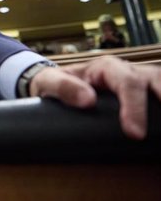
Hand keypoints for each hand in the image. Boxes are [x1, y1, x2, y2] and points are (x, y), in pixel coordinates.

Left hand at [29, 56, 160, 139]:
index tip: (135, 133)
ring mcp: (140, 81)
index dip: (135, 107)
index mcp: (106, 67)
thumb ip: (63, 88)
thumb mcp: (49, 82)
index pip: (128, 83)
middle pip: (156, 80)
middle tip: (160, 132)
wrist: (53, 85)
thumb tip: (88, 100)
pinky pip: (159, 94)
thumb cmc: (53, 83)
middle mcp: (128, 71)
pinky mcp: (145, 95)